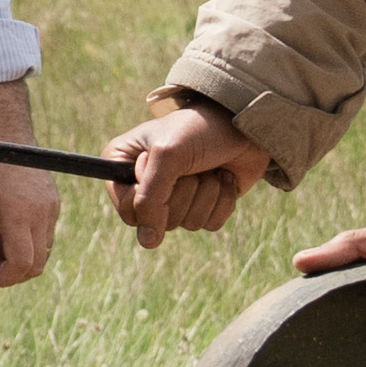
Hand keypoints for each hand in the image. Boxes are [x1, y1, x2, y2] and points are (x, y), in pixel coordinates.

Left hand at [0, 83, 62, 287]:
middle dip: (11, 272)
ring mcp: (51, 206)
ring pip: (42, 250)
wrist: (3, 129)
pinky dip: (26, 240)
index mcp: (19, 212)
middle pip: (36, 263)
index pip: (22, 263)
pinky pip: (44, 234)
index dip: (6, 279)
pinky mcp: (53, 201)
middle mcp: (42, 212)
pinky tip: (2, 225)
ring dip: (18, 255)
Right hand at [101, 96, 266, 245]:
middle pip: (158, 221)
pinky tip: (222, 177)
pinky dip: (221, 200)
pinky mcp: (203, 205)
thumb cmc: (199, 128)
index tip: (162, 170)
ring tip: (208, 168)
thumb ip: (150, 199)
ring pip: (186, 223)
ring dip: (205, 194)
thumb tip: (147, 242)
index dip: (149, 197)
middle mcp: (144, 184)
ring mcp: (175, 197)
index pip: (128, 209)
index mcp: (123, 164)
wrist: (242, 124)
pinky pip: (209, 223)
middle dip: (182, 193)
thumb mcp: (168, 155)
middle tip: (190, 166)